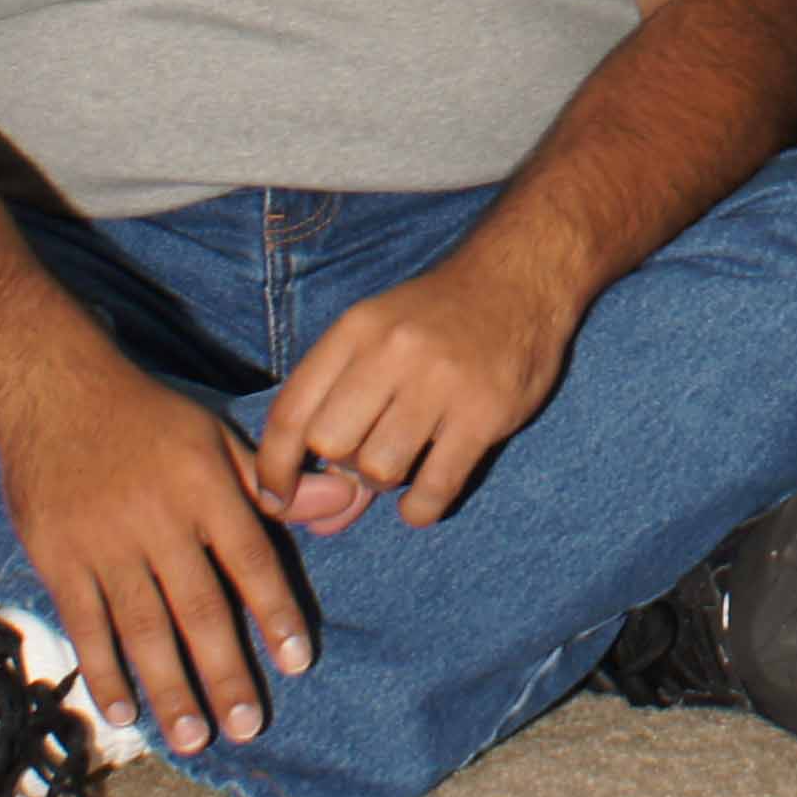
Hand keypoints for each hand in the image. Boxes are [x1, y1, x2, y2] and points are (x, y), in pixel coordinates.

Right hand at [0, 350, 311, 756]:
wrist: (56, 391)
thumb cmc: (149, 417)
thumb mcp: (215, 435)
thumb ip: (271, 481)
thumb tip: (343, 497)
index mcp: (206, 486)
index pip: (251, 559)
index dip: (275, 612)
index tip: (296, 663)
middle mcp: (159, 520)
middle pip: (199, 608)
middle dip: (225, 672)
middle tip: (248, 726)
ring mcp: (105, 544)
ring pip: (144, 628)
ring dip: (170, 688)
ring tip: (193, 737)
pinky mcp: (59, 560)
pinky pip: (87, 626)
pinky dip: (105, 672)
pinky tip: (125, 712)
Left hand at [254, 241, 573, 529]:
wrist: (522, 277)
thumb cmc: (438, 318)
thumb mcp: (380, 345)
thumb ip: (343, 419)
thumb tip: (316, 520)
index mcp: (357, 328)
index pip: (291, 410)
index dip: (274, 467)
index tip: (278, 498)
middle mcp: (394, 350)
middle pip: (330, 444)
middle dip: (342, 465)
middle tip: (369, 456)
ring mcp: (442, 381)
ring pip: (379, 469)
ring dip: (385, 481)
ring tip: (406, 460)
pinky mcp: (486, 411)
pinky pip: (432, 490)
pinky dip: (419, 509)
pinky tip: (424, 497)